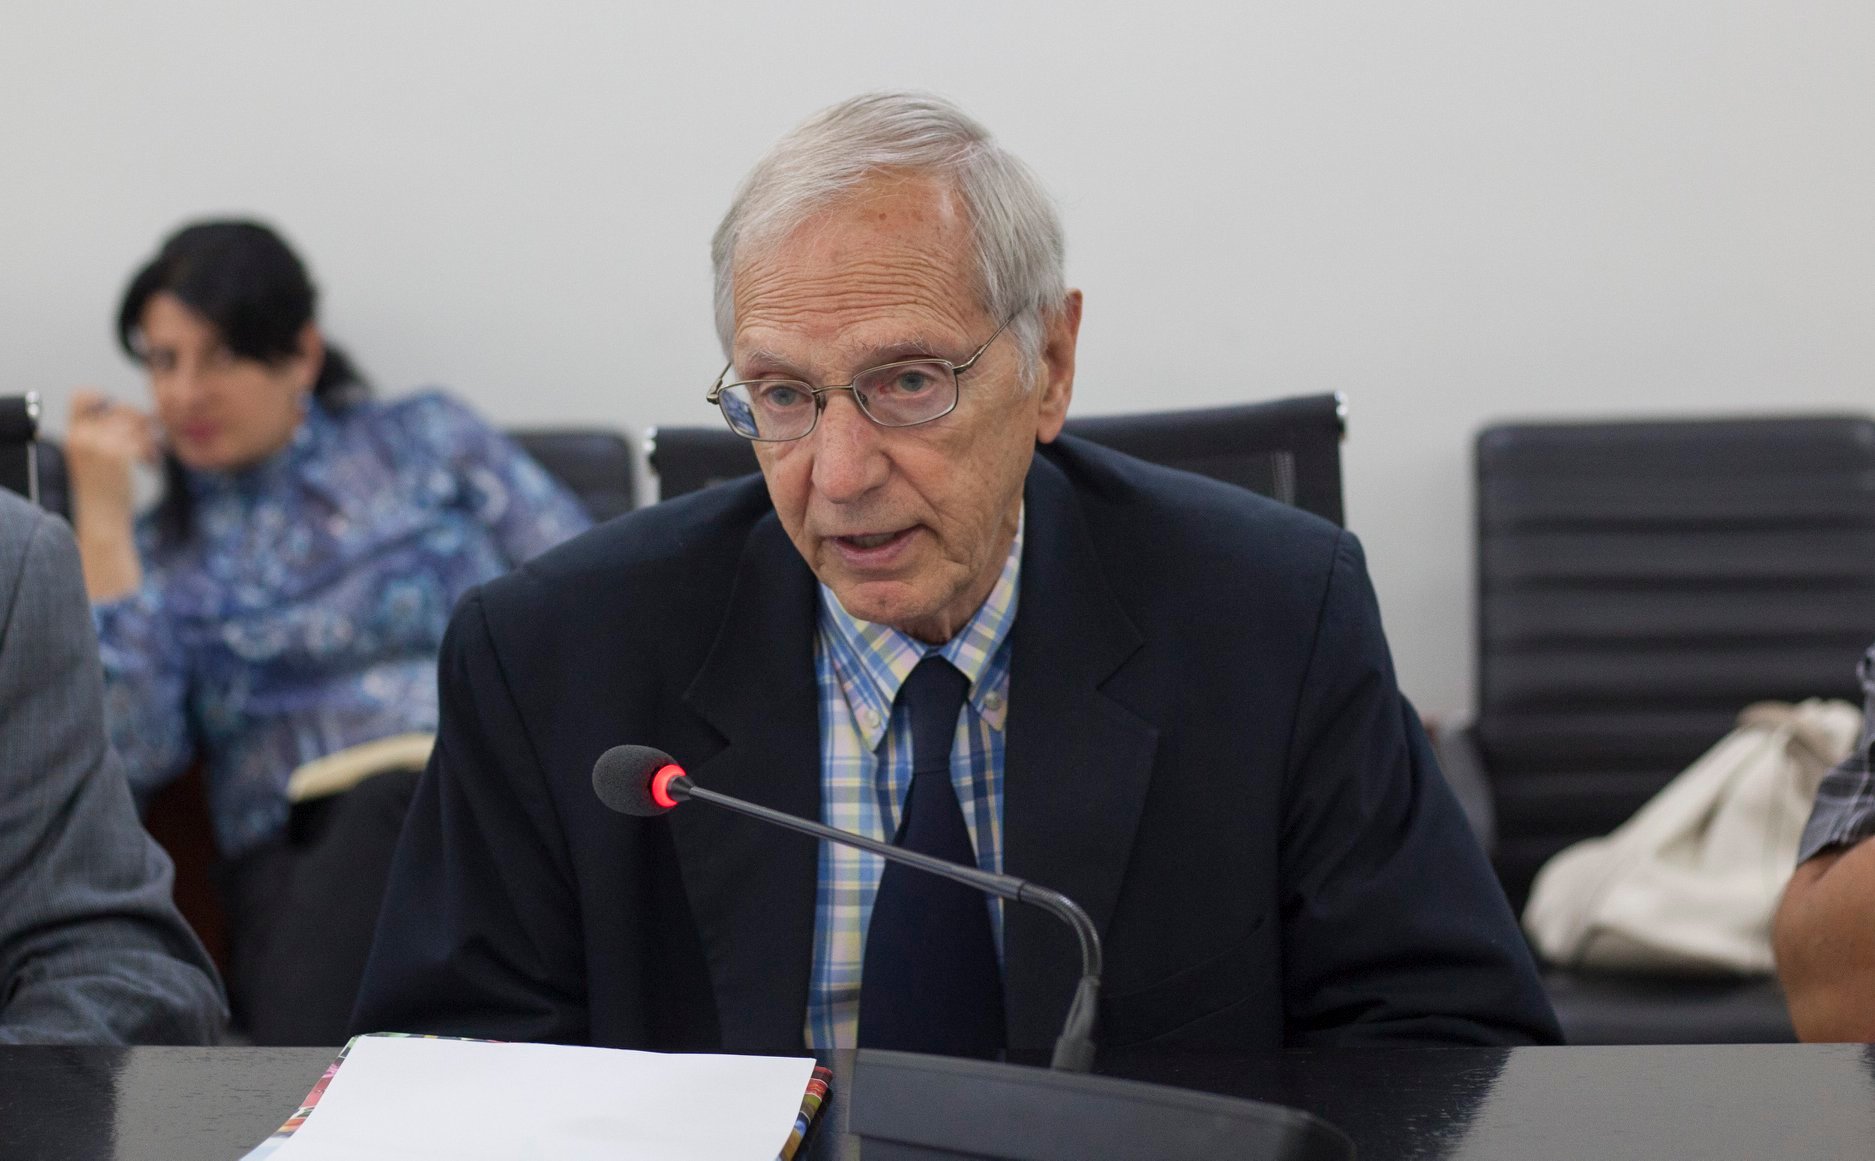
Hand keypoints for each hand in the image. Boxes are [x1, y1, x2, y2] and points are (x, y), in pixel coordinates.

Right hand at [66, 390, 157, 520]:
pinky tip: (151, 464)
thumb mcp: (90, 456)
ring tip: (150, 454)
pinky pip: (144, 441)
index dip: (102, 396)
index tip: (117, 407)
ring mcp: (101, 445)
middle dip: (140, 422)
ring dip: (149, 439)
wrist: (102, 518)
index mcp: (73, 434)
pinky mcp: (119, 455)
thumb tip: (132, 412)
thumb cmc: (101, 488)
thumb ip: (100, 433)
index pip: (81, 397)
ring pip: (137, 425)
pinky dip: (152, 452)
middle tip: (149, 437)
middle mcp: (84, 436)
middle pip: (120, 410)